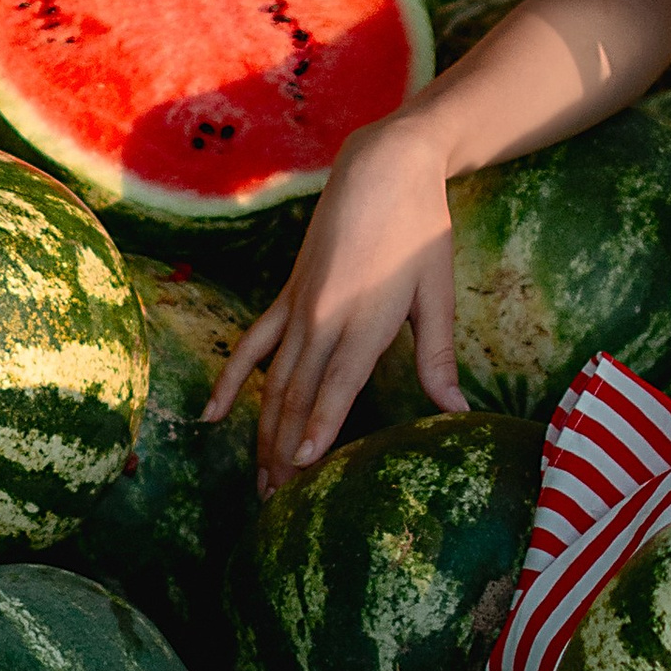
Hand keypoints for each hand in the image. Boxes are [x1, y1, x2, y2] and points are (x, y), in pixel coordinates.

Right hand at [204, 122, 467, 491]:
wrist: (383, 167)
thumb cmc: (421, 229)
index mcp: (366, 320)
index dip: (318, 426)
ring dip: (263, 432)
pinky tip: (213, 416)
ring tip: (258, 480)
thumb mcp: (438, 292)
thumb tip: (457, 410)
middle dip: (286, 451)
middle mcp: (324, 318)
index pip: (337, 385)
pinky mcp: (286, 296)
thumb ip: (439, 356)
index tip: (302, 466)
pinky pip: (252, 345)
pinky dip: (232, 380)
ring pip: (273, 381)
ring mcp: (299, 307)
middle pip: (298, 395)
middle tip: (277, 503)